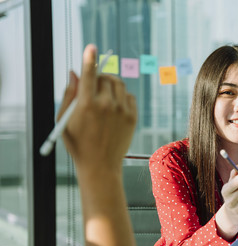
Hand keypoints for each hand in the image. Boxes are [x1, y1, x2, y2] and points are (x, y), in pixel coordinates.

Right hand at [57, 44, 136, 174]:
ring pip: (118, 84)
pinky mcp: (132, 117)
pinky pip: (128, 96)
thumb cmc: (78, 143)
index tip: (91, 47)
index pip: (89, 74)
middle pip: (105, 77)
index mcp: (87, 105)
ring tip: (103, 97)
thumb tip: (74, 73)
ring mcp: (122, 111)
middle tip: (93, 86)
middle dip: (98, 78)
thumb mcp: (65, 120)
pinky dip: (121, 97)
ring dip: (110, 85)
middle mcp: (106, 105)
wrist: (100, 166)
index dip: (89, 59)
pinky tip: (113, 108)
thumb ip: (69, 94)